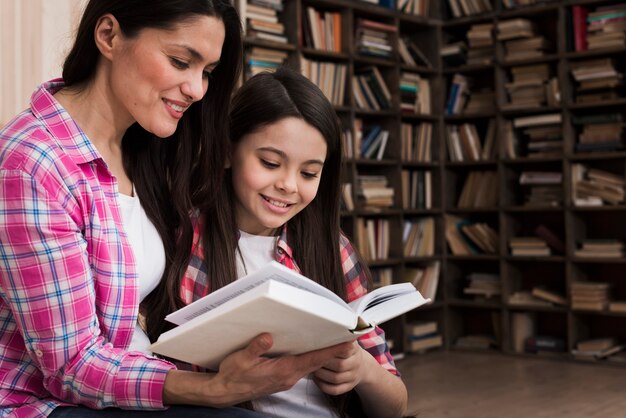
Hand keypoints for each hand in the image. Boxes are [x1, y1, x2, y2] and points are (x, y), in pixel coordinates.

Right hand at [209, 333, 353, 405]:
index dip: (331, 351)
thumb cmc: (233, 376)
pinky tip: (312, 349)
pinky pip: (303, 367)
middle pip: (317, 362)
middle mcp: (289, 376)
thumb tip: (268, 337)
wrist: (225, 392)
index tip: (347, 343)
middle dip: (332, 350)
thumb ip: (255, 349)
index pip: (314, 360)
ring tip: (334, 340)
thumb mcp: (241, 360)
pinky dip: (311, 358)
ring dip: (322, 354)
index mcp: (283, 371)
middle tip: (347, 336)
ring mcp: (287, 378)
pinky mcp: (282, 378)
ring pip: (311, 365)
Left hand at [312, 341, 373, 395]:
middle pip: (339, 365)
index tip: (317, 346)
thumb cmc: (346, 349)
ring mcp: (353, 377)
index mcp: (354, 349)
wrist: (362, 366)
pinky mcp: (348, 387)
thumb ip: (336, 335)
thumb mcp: (345, 340)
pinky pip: (335, 390)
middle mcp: (356, 363)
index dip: (330, 350)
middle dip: (323, 363)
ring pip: (336, 379)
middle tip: (311, 358)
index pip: (344, 350)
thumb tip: (321, 324)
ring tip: (311, 368)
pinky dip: (323, 386)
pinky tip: (316, 379)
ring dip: (321, 375)